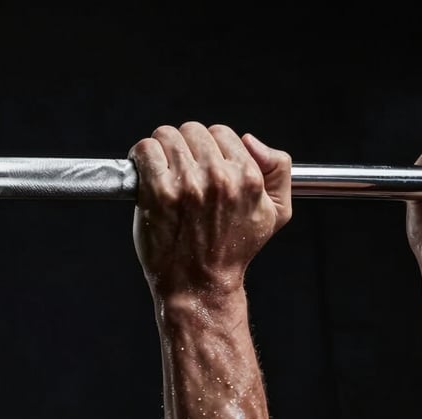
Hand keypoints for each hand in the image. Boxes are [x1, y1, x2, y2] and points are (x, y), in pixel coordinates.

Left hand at [129, 122, 291, 297]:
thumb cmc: (234, 249)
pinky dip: (142, 157)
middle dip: (187, 147)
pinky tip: (148, 175)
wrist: (200, 284)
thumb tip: (251, 141)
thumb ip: (278, 170)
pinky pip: (146, 150)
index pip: (223, 133)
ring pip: (167, 135)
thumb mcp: (276, 213)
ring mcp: (187, 184)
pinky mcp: (158, 192)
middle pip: (193, 130)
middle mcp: (219, 178)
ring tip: (166, 173)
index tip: (204, 166)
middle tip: (183, 171)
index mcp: (248, 178)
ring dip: (163, 150)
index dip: (211, 148)